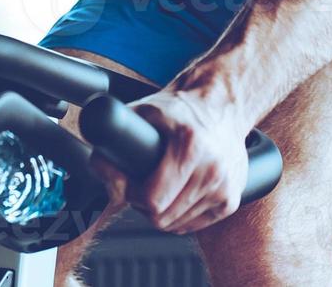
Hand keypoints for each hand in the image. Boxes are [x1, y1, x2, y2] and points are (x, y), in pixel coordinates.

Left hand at [87, 88, 250, 235]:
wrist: (221, 106)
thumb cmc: (180, 109)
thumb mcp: (142, 112)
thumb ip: (115, 139)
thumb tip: (101, 165)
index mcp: (190, 145)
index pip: (152, 199)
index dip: (132, 194)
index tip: (129, 182)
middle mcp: (212, 168)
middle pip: (161, 217)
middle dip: (144, 204)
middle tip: (142, 183)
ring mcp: (225, 186)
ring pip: (176, 224)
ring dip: (162, 211)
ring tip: (161, 184)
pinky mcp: (231, 199)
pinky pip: (193, 225)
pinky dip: (179, 214)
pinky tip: (178, 191)